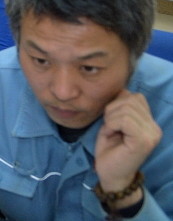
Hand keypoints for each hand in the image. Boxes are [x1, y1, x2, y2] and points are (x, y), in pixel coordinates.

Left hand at [94, 90, 160, 205]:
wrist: (110, 174)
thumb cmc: (109, 148)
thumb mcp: (113, 121)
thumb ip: (120, 106)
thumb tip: (122, 90)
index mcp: (149, 121)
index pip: (135, 96)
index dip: (116, 104)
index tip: (112, 121)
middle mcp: (155, 127)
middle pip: (130, 99)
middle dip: (112, 110)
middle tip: (110, 127)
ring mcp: (152, 134)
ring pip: (126, 108)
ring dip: (110, 118)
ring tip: (112, 132)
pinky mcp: (144, 141)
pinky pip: (124, 119)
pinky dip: (111, 124)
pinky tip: (112, 135)